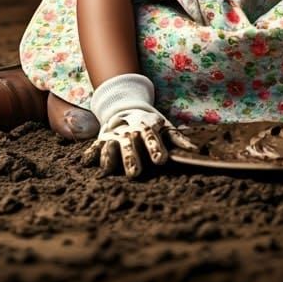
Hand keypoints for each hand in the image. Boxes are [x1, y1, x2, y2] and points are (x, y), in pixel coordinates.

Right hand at [81, 72, 195, 176]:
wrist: (126, 107)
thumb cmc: (150, 123)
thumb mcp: (165, 127)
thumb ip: (179, 138)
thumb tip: (197, 150)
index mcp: (147, 128)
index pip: (152, 138)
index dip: (156, 148)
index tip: (161, 161)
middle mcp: (130, 133)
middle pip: (130, 146)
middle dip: (132, 159)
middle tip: (135, 174)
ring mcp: (114, 137)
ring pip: (111, 148)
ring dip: (110, 158)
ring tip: (109, 170)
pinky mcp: (101, 141)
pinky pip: (94, 148)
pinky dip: (89, 154)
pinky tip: (85, 162)